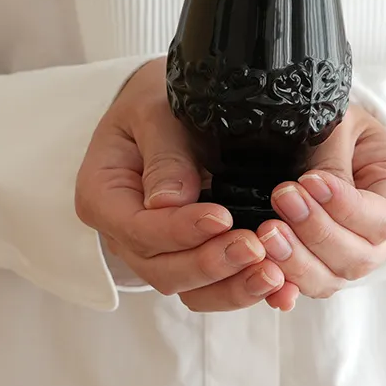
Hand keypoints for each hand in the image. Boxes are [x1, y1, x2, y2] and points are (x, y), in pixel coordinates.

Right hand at [75, 59, 284, 311]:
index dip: (180, 230)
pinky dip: (243, 286)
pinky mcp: (189, 251)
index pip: (138, 229)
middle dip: (210, 264)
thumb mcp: (154, 110)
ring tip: (273, 273)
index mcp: (104, 196)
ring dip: (231, 286)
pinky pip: (212, 282)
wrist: (164, 98)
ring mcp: (157, 246)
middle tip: (256, 248)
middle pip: (162, 268)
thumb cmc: (154, 99)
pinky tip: (280, 286)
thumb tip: (170, 201)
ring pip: (188, 286)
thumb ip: (164, 154)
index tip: (222, 216)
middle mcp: (125, 231)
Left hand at [256, 105, 385, 310]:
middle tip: (283, 197)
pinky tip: (264, 270)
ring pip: (331, 278)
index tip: (311, 181)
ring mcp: (350, 253)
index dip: (347, 207)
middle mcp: (381, 234)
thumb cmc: (339, 124)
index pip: (382, 218)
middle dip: (317, 232)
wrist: (324, 133)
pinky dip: (284, 281)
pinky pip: (305, 284)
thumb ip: (334, 162)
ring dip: (297, 259)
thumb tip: (314, 192)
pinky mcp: (318, 263)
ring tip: (267, 231)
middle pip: (358, 256)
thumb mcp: (341, 128)